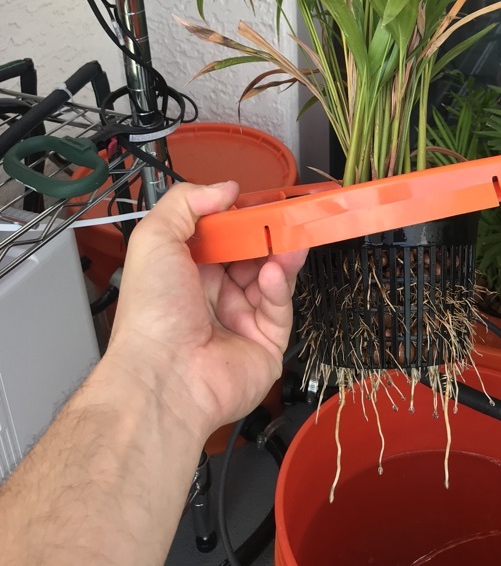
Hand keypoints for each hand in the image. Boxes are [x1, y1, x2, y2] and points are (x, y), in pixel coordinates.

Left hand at [106, 181, 307, 439]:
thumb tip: (225, 188)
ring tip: (285, 239)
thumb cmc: (150, 316)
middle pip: (250, 253)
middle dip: (265, 232)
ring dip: (279, 253)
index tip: (254, 199)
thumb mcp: (154, 238)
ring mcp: (240, 319)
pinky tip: (272, 272)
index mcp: (184, 272)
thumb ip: (187, 202)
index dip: (238, 216)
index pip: (220, 235)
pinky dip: (280, 284)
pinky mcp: (266, 342)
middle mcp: (212, 295)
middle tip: (281, 215)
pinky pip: (281, 305)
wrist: (165, 376)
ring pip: (272, 276)